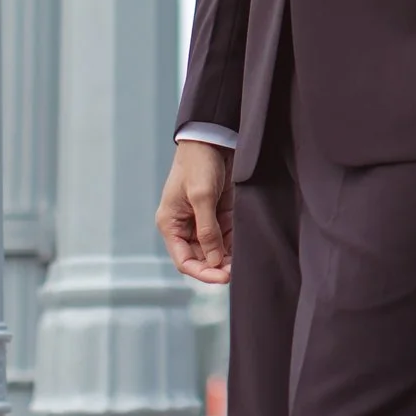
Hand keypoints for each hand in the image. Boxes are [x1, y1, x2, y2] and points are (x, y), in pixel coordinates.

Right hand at [156, 140, 235, 284]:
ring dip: (227, 257)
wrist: (212, 138)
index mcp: (170, 224)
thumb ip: (207, 230)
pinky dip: (234, 244)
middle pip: (200, 257)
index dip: (203, 272)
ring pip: (214, 249)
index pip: (184, 260)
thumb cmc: (199, 164)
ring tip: (243, 262)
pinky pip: (225, 236)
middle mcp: (184, 226)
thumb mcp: (202, 197)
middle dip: (217, 266)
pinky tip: (245, 248)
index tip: (223, 277)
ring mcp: (201, 220)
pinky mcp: (217, 213)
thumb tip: (214, 260)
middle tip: (237, 271)